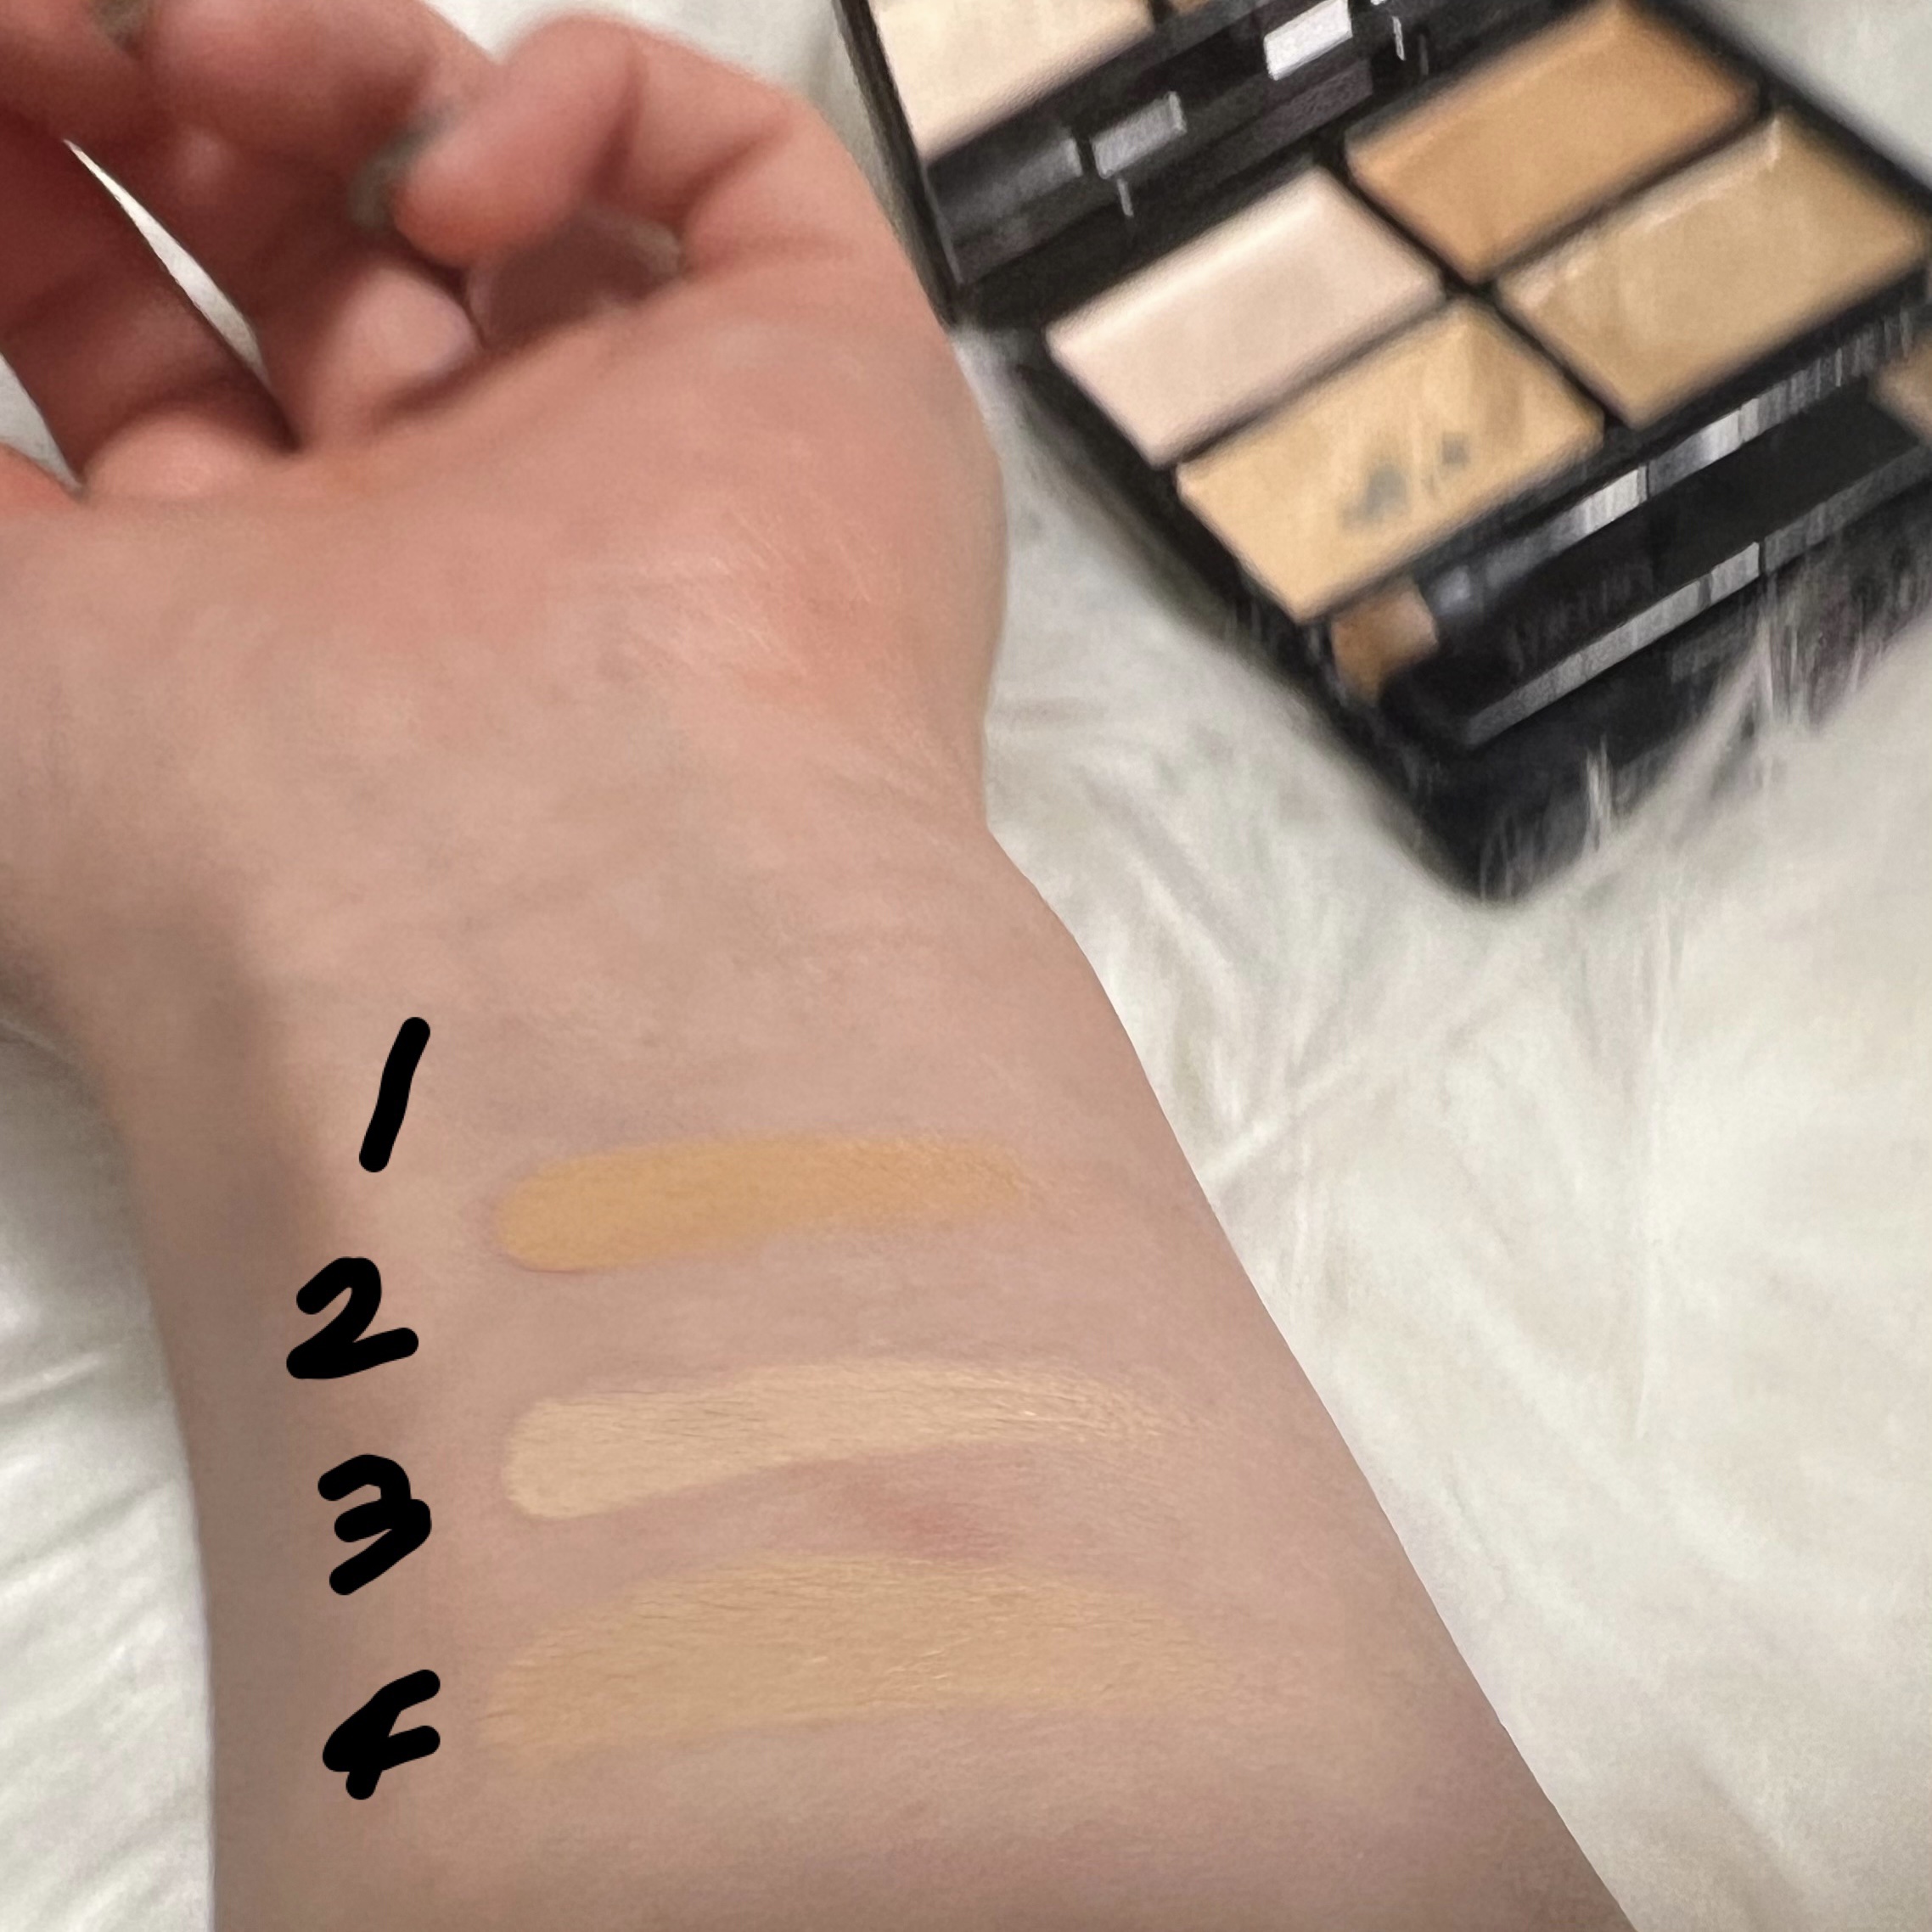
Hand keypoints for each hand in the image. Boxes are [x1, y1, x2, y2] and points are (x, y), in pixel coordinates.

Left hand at [0, 0, 1003, 1061]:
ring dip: (330, 68)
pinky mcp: (826, 386)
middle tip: (75, 44)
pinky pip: (729, 171)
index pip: (149, 359)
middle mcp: (467, 544)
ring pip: (503, 193)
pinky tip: (448, 197)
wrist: (544, 933)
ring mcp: (650, 460)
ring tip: (219, 63)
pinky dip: (576, 102)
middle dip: (166, 112)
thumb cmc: (235, 845)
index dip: (30, 205)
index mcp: (278, 621)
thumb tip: (0, 276)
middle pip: (313, 253)